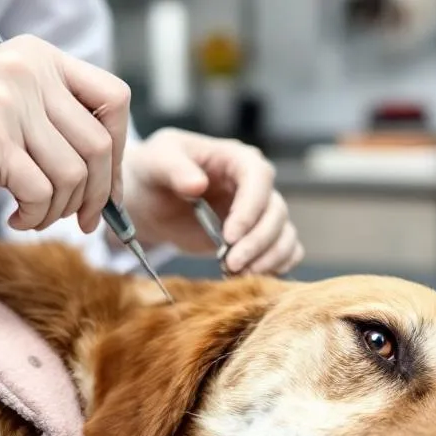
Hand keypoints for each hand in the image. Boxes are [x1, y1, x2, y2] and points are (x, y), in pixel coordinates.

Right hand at [0, 35, 130, 233]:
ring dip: (59, 210)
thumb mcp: (8, 101)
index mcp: (40, 57)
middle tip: (80, 220)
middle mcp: (29, 71)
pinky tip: (14, 218)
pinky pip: (40, 193)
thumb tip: (111, 179)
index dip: (120, 151)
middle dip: (96, 195)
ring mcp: (8, 103)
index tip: (105, 184)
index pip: (114, 100)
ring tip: (32, 214)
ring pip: (73, 175)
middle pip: (100, 146)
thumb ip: (56, 121)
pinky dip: (34, 217)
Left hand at [121, 128, 303, 275]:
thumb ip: (174, 169)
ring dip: (268, 258)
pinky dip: (276, 266)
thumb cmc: (154, 171)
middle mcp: (254, 184)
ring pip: (284, 233)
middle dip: (257, 242)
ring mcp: (258, 212)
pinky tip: (249, 277)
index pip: (259, 177)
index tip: (229, 236)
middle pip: (276, 211)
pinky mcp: (256, 236)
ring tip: (236, 275)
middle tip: (230, 265)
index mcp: (236, 158)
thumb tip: (196, 184)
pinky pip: (285, 250)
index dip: (250, 208)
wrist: (150, 199)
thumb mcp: (156, 162)